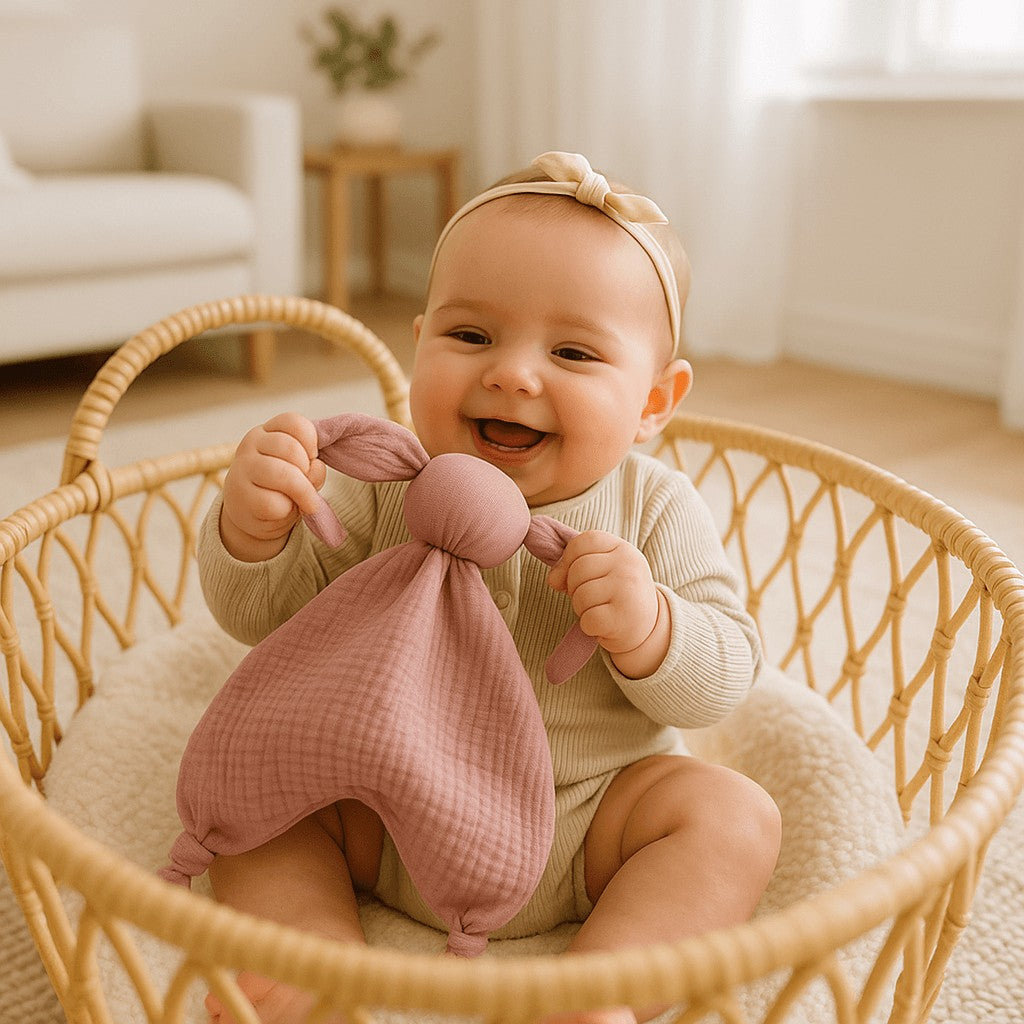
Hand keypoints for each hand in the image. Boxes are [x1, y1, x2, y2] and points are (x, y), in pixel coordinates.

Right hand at [219, 412, 326, 561]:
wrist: (249, 513)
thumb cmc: (281, 487)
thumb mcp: (299, 471)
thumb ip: (311, 466)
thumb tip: (316, 467)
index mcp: (266, 432)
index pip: (292, 422)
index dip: (311, 440)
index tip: (312, 457)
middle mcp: (250, 444)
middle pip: (291, 448)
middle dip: (308, 470)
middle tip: (308, 483)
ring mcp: (242, 469)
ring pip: (284, 475)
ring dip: (303, 491)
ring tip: (307, 502)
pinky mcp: (240, 496)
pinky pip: (274, 502)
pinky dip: (287, 510)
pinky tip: (284, 510)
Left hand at [547, 531, 669, 677]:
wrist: (650, 627)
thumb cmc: (618, 594)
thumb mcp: (604, 569)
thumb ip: (575, 564)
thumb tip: (553, 579)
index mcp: (622, 548)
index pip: (583, 542)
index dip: (568, 559)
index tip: (573, 574)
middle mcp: (628, 566)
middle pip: (578, 569)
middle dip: (573, 587)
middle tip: (590, 598)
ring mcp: (627, 591)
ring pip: (580, 596)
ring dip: (581, 608)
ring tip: (599, 610)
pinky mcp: (622, 618)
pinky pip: (587, 620)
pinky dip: (588, 626)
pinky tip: (603, 625)